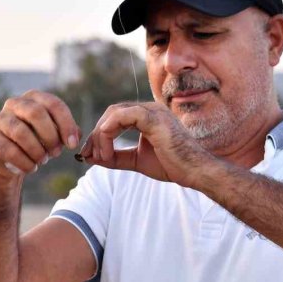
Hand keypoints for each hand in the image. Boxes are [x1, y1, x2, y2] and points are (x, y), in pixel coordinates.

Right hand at [0, 90, 80, 180]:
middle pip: (36, 113)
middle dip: (50, 136)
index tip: (72, 145)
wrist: (9, 161)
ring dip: (37, 151)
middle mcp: (14, 104)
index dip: (66, 124)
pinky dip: (25, 163)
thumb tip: (76, 135)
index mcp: (33, 98)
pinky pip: (10, 151)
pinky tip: (31, 168)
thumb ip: (68, 132)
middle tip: (56, 153)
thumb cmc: (36, 143)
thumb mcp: (55, 136)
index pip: (53, 104)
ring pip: (21, 133)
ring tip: (42, 161)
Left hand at [78, 102, 212, 187]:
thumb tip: (91, 157)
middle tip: (88, 156)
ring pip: (114, 113)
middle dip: (95, 135)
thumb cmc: (171, 165)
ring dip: (100, 136)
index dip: (97, 135)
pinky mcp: (154, 118)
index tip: (89, 155)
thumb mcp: (136, 161)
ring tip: (101, 157)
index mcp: (146, 117)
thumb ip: (116, 157)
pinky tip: (107, 151)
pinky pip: (123, 116)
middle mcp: (149, 109)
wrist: (193, 172)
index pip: (114, 118)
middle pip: (110, 113)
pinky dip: (109, 131)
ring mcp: (152, 111)